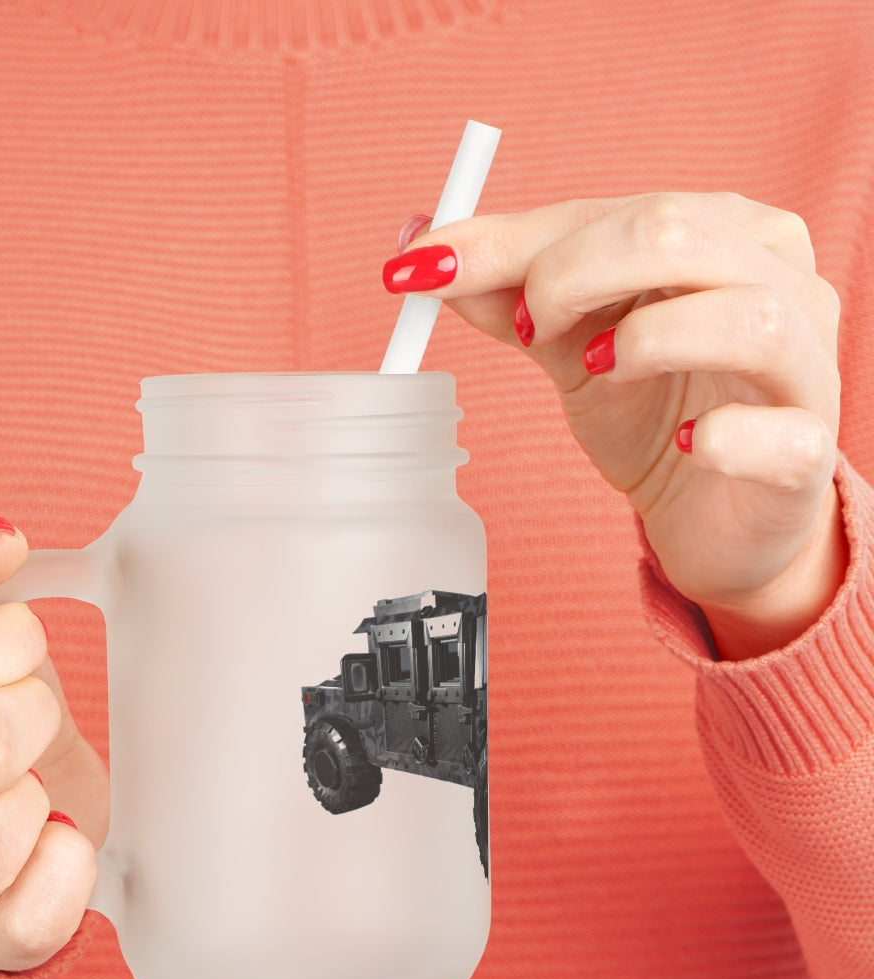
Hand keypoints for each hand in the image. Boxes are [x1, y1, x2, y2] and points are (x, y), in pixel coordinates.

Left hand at [386, 193, 846, 658]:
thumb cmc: (652, 412)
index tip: (424, 268)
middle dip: (571, 274)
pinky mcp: (808, 455)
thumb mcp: (570, 345)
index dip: (512, 240)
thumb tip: (422, 249)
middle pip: (677, 234)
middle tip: (526, 329)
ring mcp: (805, 366)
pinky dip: (724, 437)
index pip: (612, 211)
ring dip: (647, 340)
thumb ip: (508, 295)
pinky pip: (781, 434)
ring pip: (748, 317)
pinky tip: (687, 446)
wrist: (713, 515)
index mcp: (721, 234)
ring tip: (595, 371)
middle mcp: (779, 281)